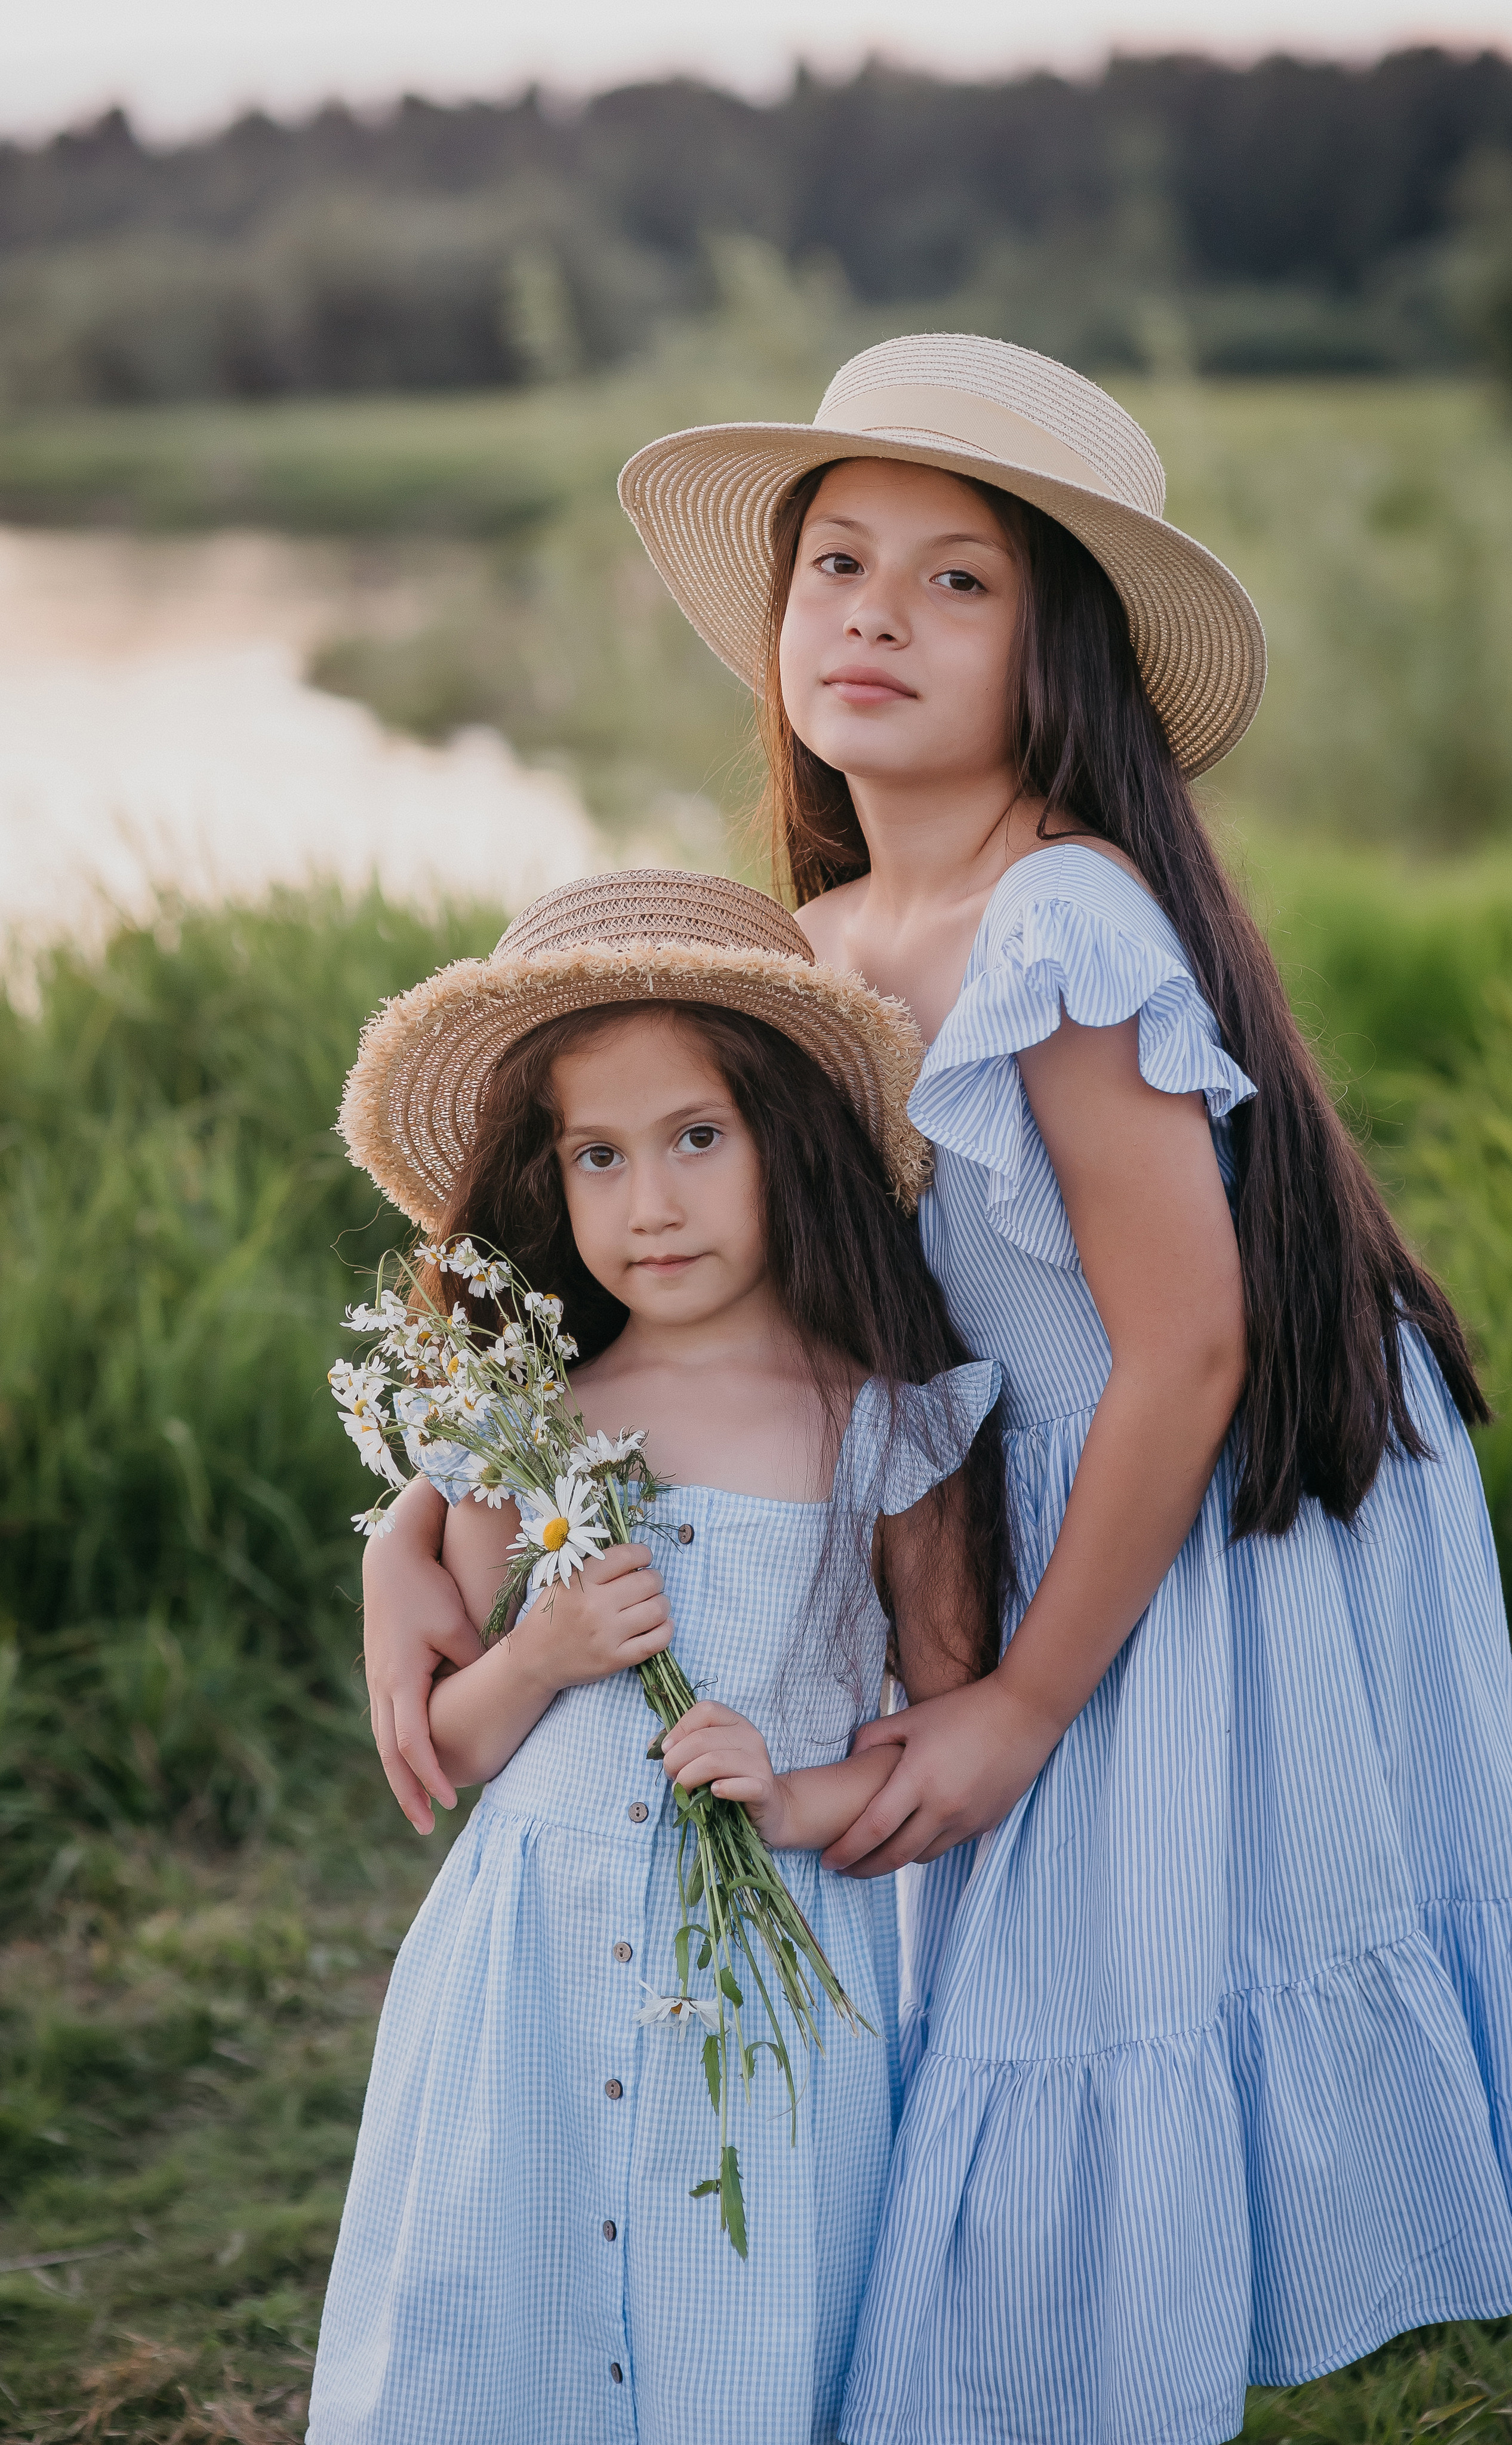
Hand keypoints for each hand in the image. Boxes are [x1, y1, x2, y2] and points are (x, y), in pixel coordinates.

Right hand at [363, 1481, 484, 1832]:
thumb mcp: (457, 1626)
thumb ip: (476, 1663)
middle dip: (408, 1793)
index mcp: (400, 1680)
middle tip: (428, 1827)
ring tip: (421, 1807)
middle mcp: (384, 1687)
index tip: (450, 1803)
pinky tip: (415, 1765)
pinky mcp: (382, 1674)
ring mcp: (378, 1681)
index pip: (413, 1744)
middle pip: (390, 1755)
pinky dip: (398, 1751)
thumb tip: (500, 1692)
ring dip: (401, 1777)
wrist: (391, 1559)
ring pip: (385, 1742)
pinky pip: (388, 1724)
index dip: (430, 1777)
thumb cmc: (429, 1589)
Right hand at [513, 1544, 672, 1693]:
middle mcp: (595, 1606)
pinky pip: (656, 1641)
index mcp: (581, 1581)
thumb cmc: (551, 1616)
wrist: (534, 1660)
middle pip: (648, 1582)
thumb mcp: (562, 1582)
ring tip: (655, 1603)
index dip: (643, 1554)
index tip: (644, 1558)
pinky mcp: (615, 1660)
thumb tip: (636, 1557)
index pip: (627, 1556)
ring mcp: (606, 1635)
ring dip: (662, 1603)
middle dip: (655, 1579)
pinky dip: (666, 1629)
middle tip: (650, 1583)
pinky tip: (662, 1624)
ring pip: (657, 1610)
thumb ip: (594, 1567)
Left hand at [658, 1701, 785, 1844]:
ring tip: (681, 1788)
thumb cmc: (731, 1778)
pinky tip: (713, 1793)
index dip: (680, 1728)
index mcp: (736, 1722)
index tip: (665, 1749)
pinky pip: (741, 1785)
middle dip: (676, 1759)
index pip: (705, 1709)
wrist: (768, 1807)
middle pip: (703, 1739)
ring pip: (714, 1761)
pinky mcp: (764, 1788)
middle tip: (671, 1775)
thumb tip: (653, 1745)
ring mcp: (759, 1762)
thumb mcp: (708, 1755)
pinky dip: (723, 1789)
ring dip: (688, 1777)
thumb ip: (683, 1745)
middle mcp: (750, 1736)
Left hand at [819, 1675, 1060, 1876]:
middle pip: (894, 1855)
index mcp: (918, 1779)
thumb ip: (872, 1739)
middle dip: (863, 1868)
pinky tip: (915, 1835)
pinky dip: (926, 1846)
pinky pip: (948, 1845)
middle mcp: (944, 1807)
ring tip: (875, 1853)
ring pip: (922, 1856)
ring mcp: (968, 1820)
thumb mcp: (911, 1717)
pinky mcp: (986, 1823)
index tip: (828, 1861)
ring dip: (895, 1860)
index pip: (873, 1829)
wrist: (1024, 1715)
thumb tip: (848, 1759)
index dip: (846, 1850)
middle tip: (843, 1869)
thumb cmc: (963, 1710)